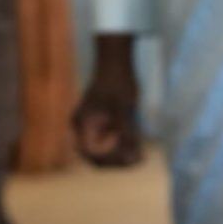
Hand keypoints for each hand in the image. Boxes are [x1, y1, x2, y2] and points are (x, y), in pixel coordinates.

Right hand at [73, 35, 142, 167]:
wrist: (116, 60)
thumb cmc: (117, 83)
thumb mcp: (124, 112)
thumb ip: (127, 136)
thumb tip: (132, 159)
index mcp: (82, 125)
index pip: (92, 156)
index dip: (110, 162)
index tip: (129, 161)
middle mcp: (82, 128)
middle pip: (97, 157)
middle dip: (117, 161)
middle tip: (137, 160)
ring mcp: (90, 126)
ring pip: (104, 151)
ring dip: (121, 155)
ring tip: (140, 155)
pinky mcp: (101, 123)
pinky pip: (109, 142)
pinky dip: (122, 145)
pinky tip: (137, 146)